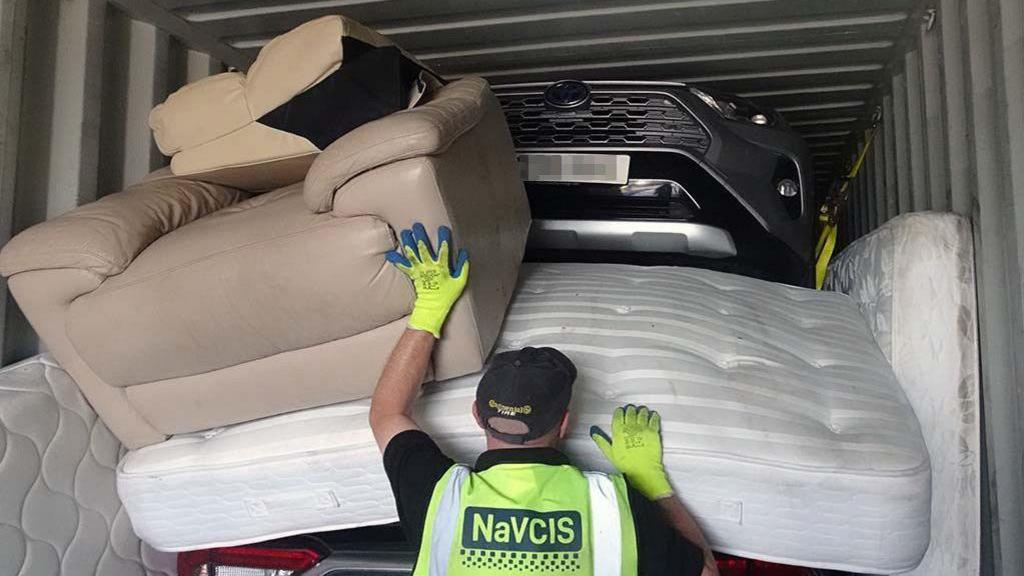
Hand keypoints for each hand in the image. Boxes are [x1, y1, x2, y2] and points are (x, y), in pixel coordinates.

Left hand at [386, 223, 468, 338]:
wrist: (434, 306)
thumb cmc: (448, 294)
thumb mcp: (460, 282)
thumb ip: (462, 267)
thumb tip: (464, 253)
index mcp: (441, 267)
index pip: (443, 250)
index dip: (443, 238)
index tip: (443, 228)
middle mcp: (429, 267)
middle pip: (424, 249)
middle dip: (420, 236)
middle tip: (417, 225)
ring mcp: (419, 270)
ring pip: (413, 254)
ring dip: (408, 242)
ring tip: (405, 232)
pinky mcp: (412, 274)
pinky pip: (403, 266)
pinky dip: (397, 260)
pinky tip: (390, 253)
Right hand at [591, 404, 672, 499]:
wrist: (643, 470)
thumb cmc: (626, 464)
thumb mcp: (610, 454)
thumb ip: (601, 441)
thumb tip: (593, 432)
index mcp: (619, 432)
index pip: (618, 415)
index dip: (619, 411)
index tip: (621, 411)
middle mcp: (631, 427)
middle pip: (630, 412)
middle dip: (630, 409)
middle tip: (631, 409)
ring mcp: (643, 428)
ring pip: (642, 413)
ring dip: (642, 411)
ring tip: (642, 411)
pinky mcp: (653, 432)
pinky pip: (654, 419)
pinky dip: (653, 415)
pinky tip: (653, 415)